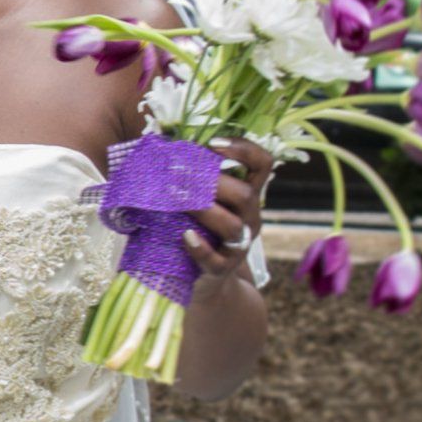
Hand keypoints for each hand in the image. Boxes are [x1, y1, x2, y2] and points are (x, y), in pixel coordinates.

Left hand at [188, 136, 272, 292]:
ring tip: (177, 199)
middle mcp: (249, 217)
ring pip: (233, 225)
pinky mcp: (222, 269)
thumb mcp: (201, 201)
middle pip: (245, 194)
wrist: (204, 279)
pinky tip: (184, 236)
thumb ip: (192, 177)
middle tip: (179, 172)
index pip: (262, 164)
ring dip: (204, 210)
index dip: (244, 149)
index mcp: (247, 195)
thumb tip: (159, 145)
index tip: (213, 142)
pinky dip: (200, 248)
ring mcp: (238, 245)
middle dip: (213, 181)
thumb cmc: (197, 229)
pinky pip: (216, 260)